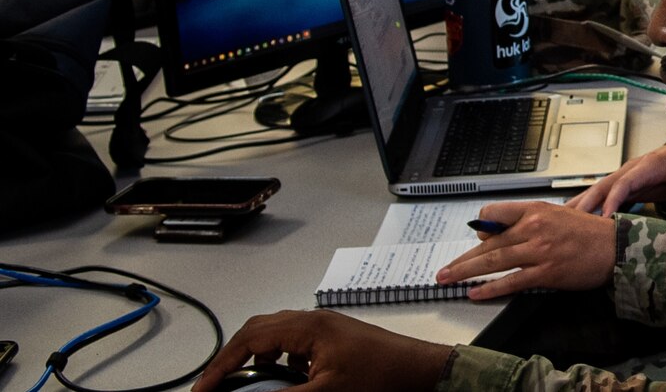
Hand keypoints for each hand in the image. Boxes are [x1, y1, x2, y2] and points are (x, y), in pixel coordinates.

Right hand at [193, 310, 449, 391]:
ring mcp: (325, 329)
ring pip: (276, 337)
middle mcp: (314, 321)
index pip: (249, 338)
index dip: (221, 364)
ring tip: (248, 386)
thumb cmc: (382, 374)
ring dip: (258, 360)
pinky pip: (295, 345)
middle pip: (258, 332)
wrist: (419, 371)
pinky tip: (284, 382)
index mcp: (308, 327)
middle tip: (218, 385)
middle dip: (235, 358)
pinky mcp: (335, 340)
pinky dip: (280, 362)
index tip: (204, 388)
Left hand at [435, 200, 616, 299]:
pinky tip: (475, 292)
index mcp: (536, 209)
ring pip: (493, 261)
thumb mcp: (558, 215)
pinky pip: (510, 281)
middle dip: (462, 259)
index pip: (493, 213)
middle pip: (488, 243)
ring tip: (448, 280)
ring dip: (466, 272)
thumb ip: (530, 222)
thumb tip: (501, 234)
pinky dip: (489, 289)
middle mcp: (534, 227)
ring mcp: (539, 250)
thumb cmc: (590, 232)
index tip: (475, 238)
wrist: (615, 247)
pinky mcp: (545, 272)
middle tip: (444, 270)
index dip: (481, 227)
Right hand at [568, 138, 665, 220]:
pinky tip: (578, 218)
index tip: (603, 217)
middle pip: (605, 185)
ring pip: (601, 189)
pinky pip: (607, 194)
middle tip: (568, 222)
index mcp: (650, 165)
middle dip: (587, 202)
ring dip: (583, 203)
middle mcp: (635, 168)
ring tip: (563, 221)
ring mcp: (630, 175)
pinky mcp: (629, 184)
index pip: (625, 182)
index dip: (613, 199)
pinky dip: (591, 205)